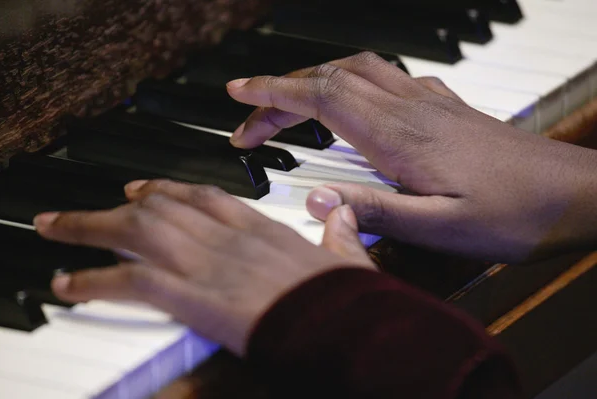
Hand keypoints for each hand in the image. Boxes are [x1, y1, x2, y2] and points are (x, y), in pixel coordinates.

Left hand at [34, 180, 373, 355]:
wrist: (343, 324)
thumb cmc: (346, 299)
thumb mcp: (348, 259)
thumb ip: (341, 234)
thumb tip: (344, 215)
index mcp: (261, 229)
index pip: (205, 196)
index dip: (170, 189)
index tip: (147, 188)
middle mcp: (227, 237)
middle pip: (161, 207)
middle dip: (122, 202)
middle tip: (98, 204)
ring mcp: (207, 262)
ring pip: (136, 230)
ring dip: (91, 227)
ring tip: (59, 228)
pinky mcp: (192, 295)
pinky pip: (131, 279)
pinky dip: (94, 278)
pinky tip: (69, 282)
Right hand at [226, 52, 596, 262]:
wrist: (572, 195)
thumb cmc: (512, 214)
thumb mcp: (439, 228)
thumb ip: (375, 212)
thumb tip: (314, 200)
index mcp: (398, 135)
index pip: (320, 97)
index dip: (273, 93)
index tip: (238, 95)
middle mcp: (408, 107)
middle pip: (329, 78)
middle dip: (281, 92)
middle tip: (251, 122)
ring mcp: (427, 101)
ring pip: (356, 70)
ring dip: (314, 80)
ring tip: (288, 107)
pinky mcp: (443, 106)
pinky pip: (386, 77)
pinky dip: (351, 82)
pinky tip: (351, 104)